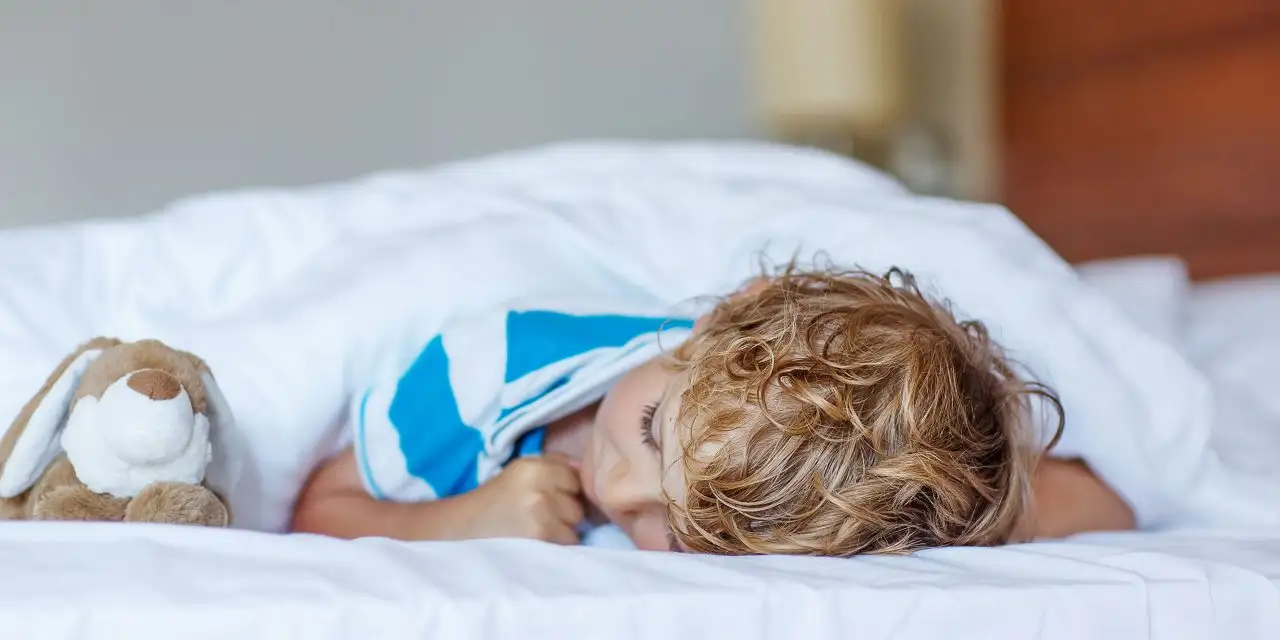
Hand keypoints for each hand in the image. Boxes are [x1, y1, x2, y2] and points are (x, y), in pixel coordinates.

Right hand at [460, 455, 584, 543]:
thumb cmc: (495, 502)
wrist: (463, 530)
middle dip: (567, 511)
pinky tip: (537, 542)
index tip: (551, 499)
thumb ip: (554, 466)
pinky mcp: (540, 534)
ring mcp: (540, 509)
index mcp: (533, 465)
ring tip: (538, 530)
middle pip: (578, 501)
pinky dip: (558, 544)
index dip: (567, 491)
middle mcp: (538, 483)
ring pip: (576, 522)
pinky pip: (569, 540)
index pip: (575, 476)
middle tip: (541, 517)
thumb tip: (586, 470)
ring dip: (564, 529)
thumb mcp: (520, 473)